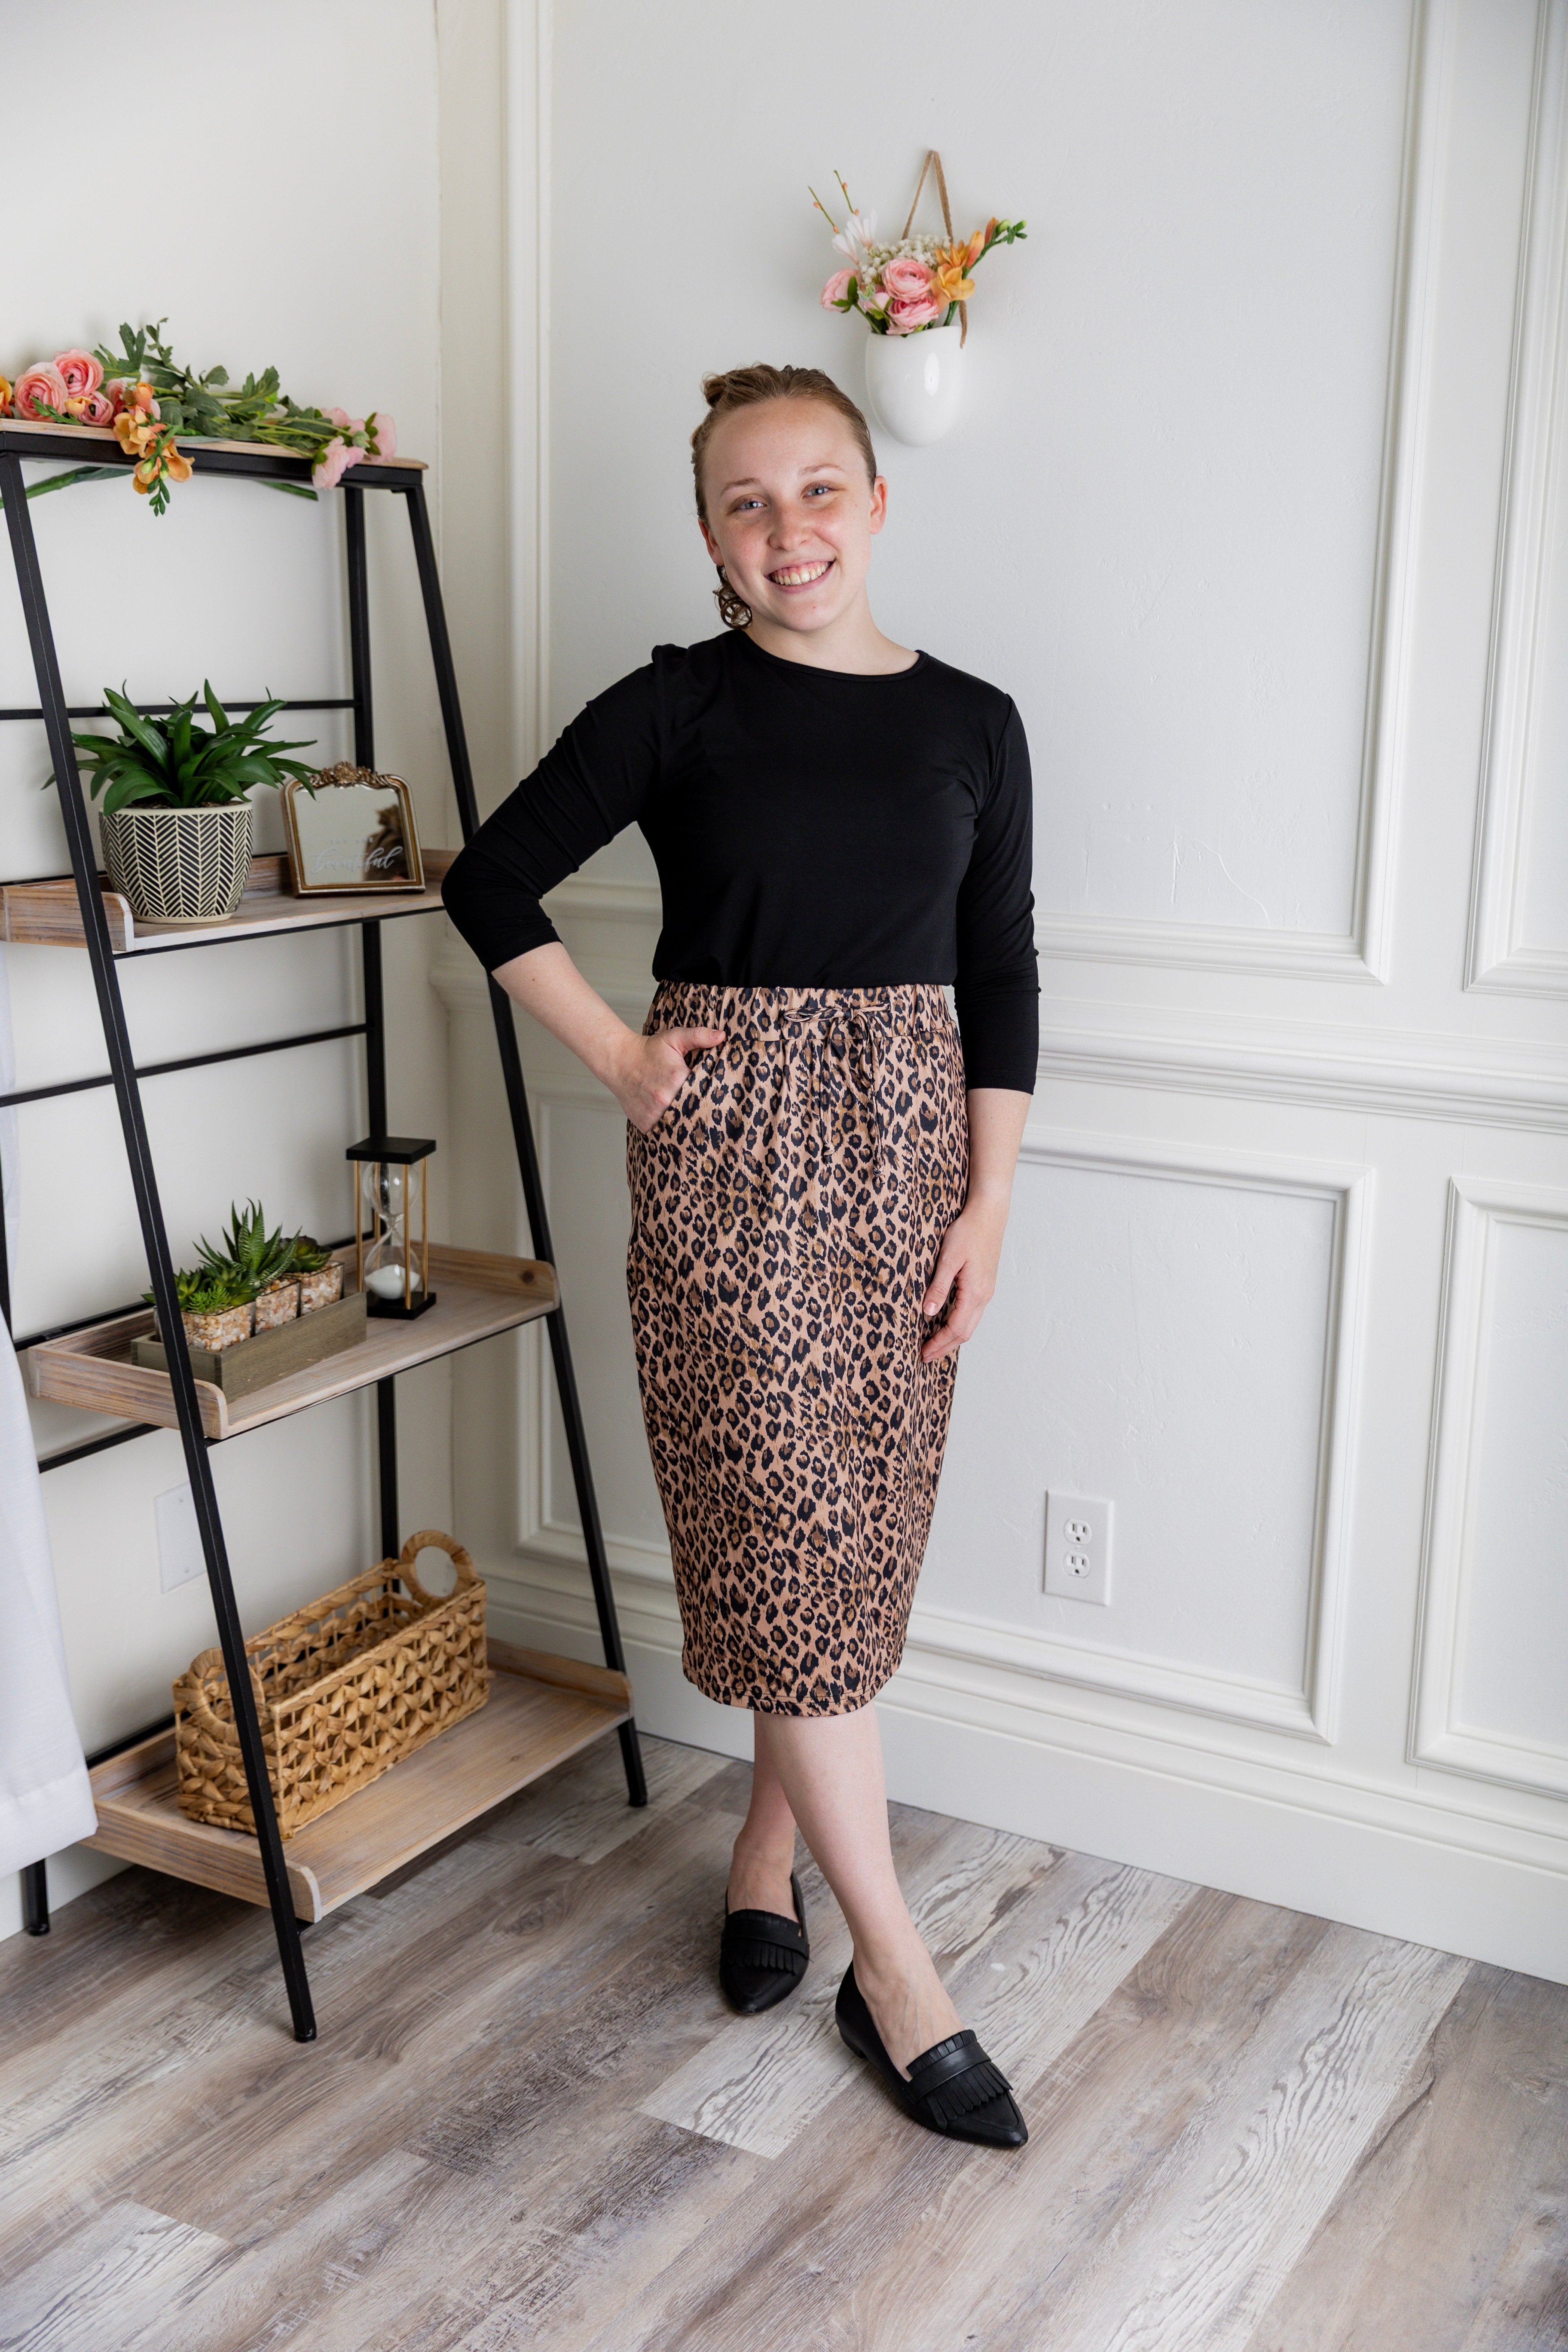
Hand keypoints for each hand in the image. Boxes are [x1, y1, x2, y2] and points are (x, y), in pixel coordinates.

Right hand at [614, 1024, 725, 1133]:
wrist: (618, 1061)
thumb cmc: (648, 1050)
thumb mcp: (674, 1038)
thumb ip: (699, 1036)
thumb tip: (722, 1036)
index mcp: (677, 1078)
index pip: (704, 1093)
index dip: (709, 1094)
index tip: (710, 1094)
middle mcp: (665, 1099)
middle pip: (692, 1111)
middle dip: (696, 1109)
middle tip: (698, 1106)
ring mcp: (653, 1113)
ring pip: (678, 1124)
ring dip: (682, 1120)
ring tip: (684, 1113)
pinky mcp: (644, 1123)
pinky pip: (662, 1131)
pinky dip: (665, 1126)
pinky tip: (668, 1118)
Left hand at [919, 1194, 1007, 1363]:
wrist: (989, 1214)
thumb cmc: (967, 1232)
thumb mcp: (948, 1258)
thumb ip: (939, 1286)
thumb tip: (928, 1312)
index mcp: (974, 1292)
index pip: (955, 1328)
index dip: (938, 1344)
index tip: (922, 1353)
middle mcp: (984, 1296)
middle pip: (965, 1332)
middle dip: (945, 1347)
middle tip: (925, 1357)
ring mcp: (987, 1291)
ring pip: (971, 1324)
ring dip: (953, 1338)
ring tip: (935, 1345)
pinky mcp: (985, 1284)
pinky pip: (973, 1313)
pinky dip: (959, 1325)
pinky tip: (947, 1323)